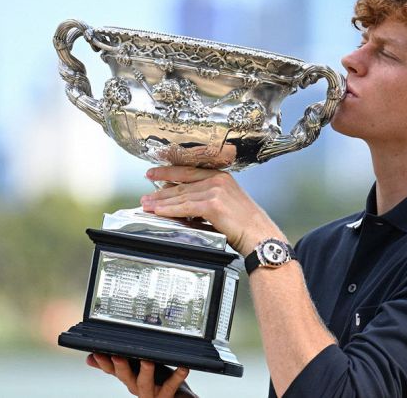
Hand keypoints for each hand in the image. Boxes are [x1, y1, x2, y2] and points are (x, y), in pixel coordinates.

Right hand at [86, 354, 195, 397]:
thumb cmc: (158, 382)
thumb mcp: (136, 370)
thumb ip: (119, 364)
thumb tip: (91, 357)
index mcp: (130, 379)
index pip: (113, 370)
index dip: (103, 363)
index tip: (96, 353)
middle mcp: (137, 387)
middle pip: (125, 377)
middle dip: (120, 367)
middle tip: (117, 356)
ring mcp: (151, 394)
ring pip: (145, 384)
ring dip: (145, 372)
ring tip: (147, 361)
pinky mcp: (167, 397)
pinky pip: (171, 387)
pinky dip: (177, 377)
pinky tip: (183, 367)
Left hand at [141, 166, 285, 254]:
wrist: (260, 235)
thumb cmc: (247, 224)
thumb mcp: (229, 202)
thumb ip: (209, 197)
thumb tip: (187, 200)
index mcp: (222, 177)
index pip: (189, 171)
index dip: (168, 172)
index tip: (153, 174)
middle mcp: (218, 180)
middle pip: (182, 184)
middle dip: (160, 190)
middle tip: (146, 195)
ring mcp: (215, 191)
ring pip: (180, 196)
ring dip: (161, 201)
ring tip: (147, 205)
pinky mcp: (212, 205)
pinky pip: (184, 207)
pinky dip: (169, 209)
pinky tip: (159, 211)